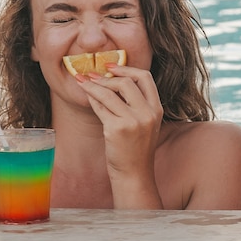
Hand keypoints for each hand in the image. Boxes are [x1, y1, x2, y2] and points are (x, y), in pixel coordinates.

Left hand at [76, 64, 163, 207]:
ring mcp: (133, 121)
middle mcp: (147, 113)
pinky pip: (101, 107)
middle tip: (93, 75)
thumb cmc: (136, 148)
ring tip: (83, 81)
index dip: (127, 69)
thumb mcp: (144, 123)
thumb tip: (112, 80)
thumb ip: (136, 103)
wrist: (134, 173)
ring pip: (109, 92)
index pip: (145, 77)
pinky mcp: (117, 129)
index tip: (112, 67)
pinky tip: (87, 97)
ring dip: (93, 85)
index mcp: (156, 109)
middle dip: (107, 76)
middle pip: (126, 82)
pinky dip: (92, 99)